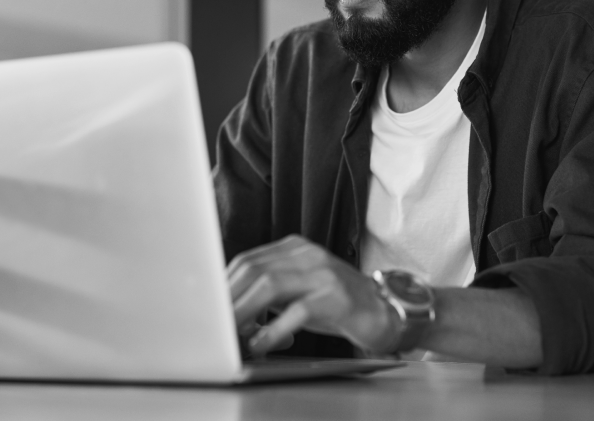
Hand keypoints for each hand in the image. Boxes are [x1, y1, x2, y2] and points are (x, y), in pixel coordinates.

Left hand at [228, 235, 398, 355]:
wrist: (383, 311)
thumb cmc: (335, 304)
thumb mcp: (299, 290)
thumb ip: (269, 293)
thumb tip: (230, 311)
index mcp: (294, 249)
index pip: (248, 260)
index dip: (225, 286)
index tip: (210, 309)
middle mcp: (307, 255)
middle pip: (254, 270)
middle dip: (229, 300)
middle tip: (216, 326)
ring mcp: (322, 273)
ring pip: (270, 285)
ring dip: (245, 313)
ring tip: (233, 335)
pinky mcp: (335, 297)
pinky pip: (297, 311)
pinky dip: (273, 330)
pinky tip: (262, 344)